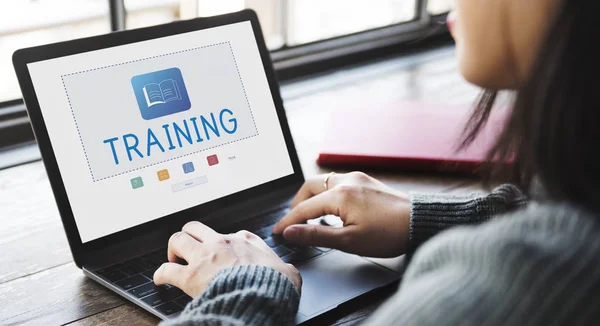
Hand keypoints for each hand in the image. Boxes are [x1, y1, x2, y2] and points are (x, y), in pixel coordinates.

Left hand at [154, 221, 301, 297]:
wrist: (262, 296)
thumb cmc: (274, 285)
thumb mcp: (288, 271)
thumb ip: (285, 268)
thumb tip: (289, 273)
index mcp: (244, 240)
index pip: (228, 234)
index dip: (222, 243)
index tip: (221, 252)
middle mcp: (221, 243)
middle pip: (195, 227)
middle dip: (189, 236)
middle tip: (188, 249)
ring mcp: (204, 257)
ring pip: (177, 239)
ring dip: (173, 249)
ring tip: (173, 259)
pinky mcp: (191, 276)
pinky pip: (166, 270)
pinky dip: (160, 274)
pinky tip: (160, 279)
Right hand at [272, 172, 410, 257]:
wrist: (420, 222)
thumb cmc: (389, 234)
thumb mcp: (349, 241)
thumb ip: (316, 235)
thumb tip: (291, 233)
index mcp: (340, 195)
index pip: (304, 208)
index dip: (288, 221)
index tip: (277, 232)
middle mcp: (346, 181)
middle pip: (309, 187)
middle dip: (297, 203)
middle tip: (293, 222)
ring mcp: (357, 178)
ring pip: (323, 182)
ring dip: (312, 197)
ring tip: (310, 217)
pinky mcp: (366, 181)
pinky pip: (337, 182)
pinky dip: (326, 193)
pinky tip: (331, 209)